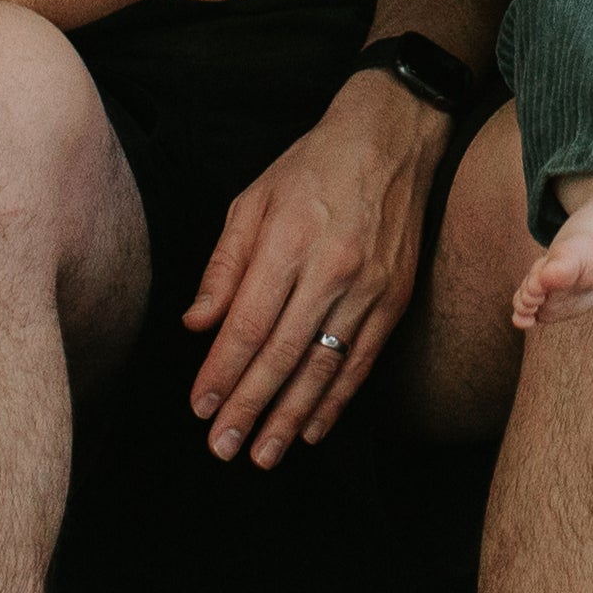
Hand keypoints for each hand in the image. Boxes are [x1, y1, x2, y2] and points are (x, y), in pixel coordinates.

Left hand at [186, 70, 445, 463]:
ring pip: (323, 367)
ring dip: (289, 417)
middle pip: (282, 355)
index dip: (222, 372)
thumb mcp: (253, 199)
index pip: (248, 324)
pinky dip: (336, 400)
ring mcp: (369, 288)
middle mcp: (332, 270)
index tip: (200, 408)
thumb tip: (198, 324)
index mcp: (289, 241)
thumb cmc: (312, 166)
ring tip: (262, 454)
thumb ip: (224, 265)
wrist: (392, 138)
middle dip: (248, 408)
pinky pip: (361, 361)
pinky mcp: (394, 299)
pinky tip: (312, 428)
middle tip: (222, 448)